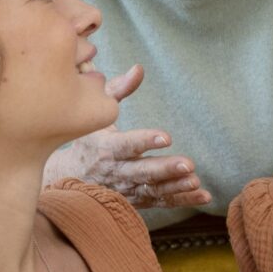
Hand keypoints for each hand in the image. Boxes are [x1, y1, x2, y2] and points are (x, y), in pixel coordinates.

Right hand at [42, 66, 211, 208]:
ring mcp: (126, 189)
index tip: (166, 137)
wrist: (70, 177)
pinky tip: (202, 195)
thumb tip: (139, 69)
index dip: (145, 141)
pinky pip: (160, 202)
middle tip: (189, 164)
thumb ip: (118, 90)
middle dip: (165, 169)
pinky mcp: (136, 200)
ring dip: (175, 187)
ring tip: (195, 182)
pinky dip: (181, 200)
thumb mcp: (97, 114)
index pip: (126, 145)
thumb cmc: (88, 139)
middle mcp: (116, 172)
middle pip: (142, 172)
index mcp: (106, 148)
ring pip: (152, 190)